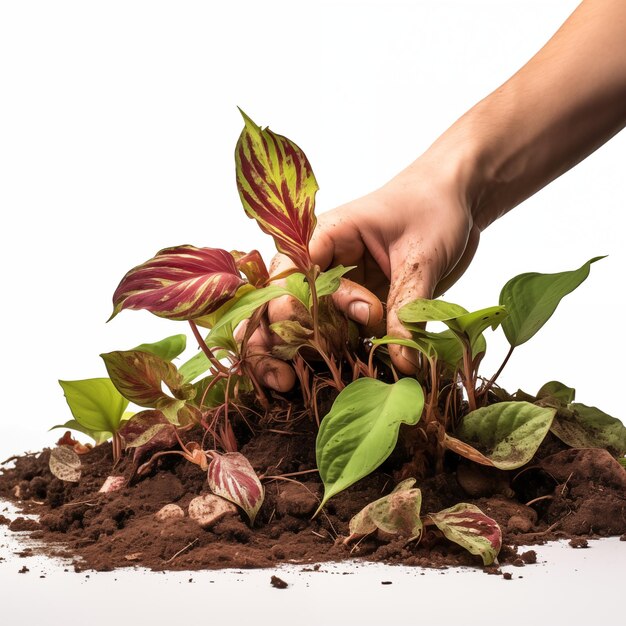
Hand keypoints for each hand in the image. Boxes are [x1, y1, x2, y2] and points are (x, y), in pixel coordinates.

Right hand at [246, 156, 480, 389]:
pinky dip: (337, 354)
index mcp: (326, 236)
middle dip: (280, 338)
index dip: (293, 308)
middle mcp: (324, 263)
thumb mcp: (421, 256)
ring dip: (300, 352)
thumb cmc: (434, 207)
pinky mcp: (360, 306)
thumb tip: (403, 362)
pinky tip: (331, 376)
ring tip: (295, 382)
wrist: (460, 198)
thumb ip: (407, 308)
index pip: (292, 275)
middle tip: (287, 376)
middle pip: (284, 302)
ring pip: (307, 322)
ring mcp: (340, 287)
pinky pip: (341, 332)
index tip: (317, 335)